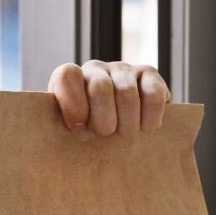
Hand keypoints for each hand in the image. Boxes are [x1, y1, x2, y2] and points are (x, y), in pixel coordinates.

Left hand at [48, 60, 170, 135]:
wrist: (122, 132)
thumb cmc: (90, 137)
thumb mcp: (71, 135)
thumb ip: (63, 134)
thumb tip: (63, 145)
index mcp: (70, 81)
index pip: (66, 76)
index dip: (73, 103)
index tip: (77, 129)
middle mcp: (95, 69)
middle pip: (99, 88)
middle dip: (104, 121)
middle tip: (106, 134)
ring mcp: (123, 69)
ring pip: (126, 93)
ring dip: (128, 123)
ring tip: (126, 133)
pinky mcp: (149, 73)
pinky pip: (152, 94)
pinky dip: (150, 117)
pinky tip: (146, 126)